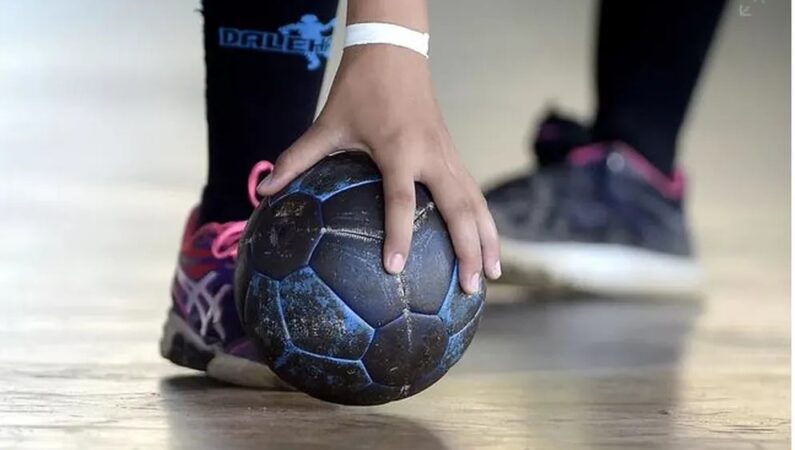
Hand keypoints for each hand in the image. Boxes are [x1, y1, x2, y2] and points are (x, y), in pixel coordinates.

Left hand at [258, 45, 500, 292]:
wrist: (395, 53)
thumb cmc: (359, 90)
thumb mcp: (325, 124)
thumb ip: (295, 160)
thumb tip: (262, 192)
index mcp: (398, 150)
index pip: (401, 200)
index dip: (399, 235)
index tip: (396, 268)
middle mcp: (431, 156)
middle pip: (459, 209)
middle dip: (469, 249)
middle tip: (470, 288)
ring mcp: (448, 155)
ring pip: (476, 203)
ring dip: (488, 239)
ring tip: (492, 276)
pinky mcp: (454, 154)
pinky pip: (474, 192)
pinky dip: (484, 220)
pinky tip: (488, 245)